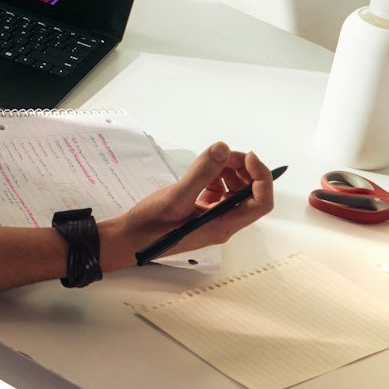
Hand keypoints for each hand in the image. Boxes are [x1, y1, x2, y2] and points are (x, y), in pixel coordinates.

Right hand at [105, 143, 272, 262]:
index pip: (260, 202)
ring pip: (233, 192)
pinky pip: (217, 194)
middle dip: (242, 170)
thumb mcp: (176, 197)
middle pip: (249, 194)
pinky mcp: (200, 214)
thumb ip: (201, 172)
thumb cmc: (150, 226)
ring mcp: (211, 219)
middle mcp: (222, 224)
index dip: (261, 177)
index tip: (247, 157)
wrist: (127, 240)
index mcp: (222, 225)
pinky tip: (201, 173)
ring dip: (228, 173)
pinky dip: (214, 179)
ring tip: (210, 162)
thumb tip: (224, 148)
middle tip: (223, 154)